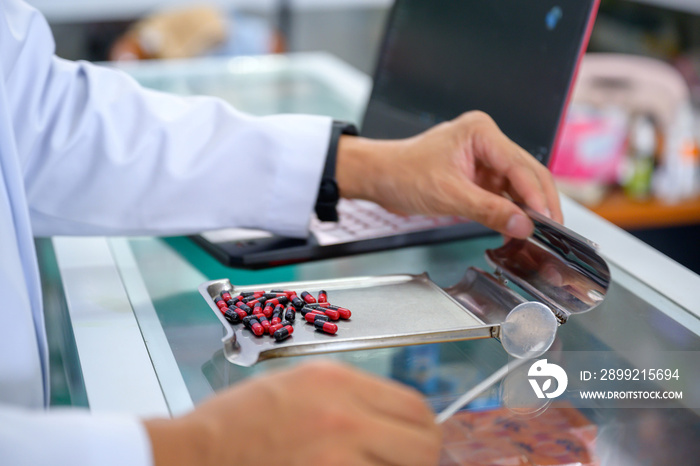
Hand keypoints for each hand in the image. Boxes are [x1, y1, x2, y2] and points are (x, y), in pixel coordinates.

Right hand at [144, 361, 441, 465]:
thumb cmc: (235, 423)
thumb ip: (348, 397)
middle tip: (401, 464)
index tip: (415, 442)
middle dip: (420, 458)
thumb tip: (388, 419)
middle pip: (423, 444)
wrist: (194, 454)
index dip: (423, 429)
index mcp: (337, 382)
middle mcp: (345, 415)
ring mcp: (337, 456)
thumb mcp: (297, 386)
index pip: (415, 407)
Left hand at [336, 111, 562, 238]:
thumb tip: (523, 225)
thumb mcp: (449, 195)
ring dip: (527, 209)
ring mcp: (484, 158)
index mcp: (481, 132)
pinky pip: (502, 194)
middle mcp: (486, 141)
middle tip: (554, 231)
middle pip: (527, 173)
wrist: (379, 177)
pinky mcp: (478, 175)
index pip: (520, 166)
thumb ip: (489, 211)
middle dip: (540, 203)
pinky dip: (510, 211)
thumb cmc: (402, 173)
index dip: (536, 197)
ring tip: (539, 234)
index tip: (547, 221)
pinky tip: (517, 229)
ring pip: (518, 185)